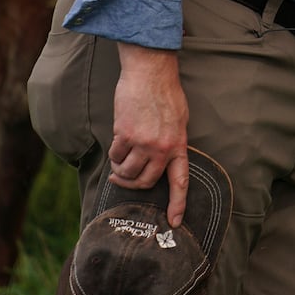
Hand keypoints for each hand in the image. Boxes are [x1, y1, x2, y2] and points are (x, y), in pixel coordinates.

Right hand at [109, 43, 190, 226]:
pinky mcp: (126, 135)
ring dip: (119, 169)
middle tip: (121, 178)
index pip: (180, 181)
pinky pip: (116, 155)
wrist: (150, 73)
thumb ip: (173, 140)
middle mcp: (162, 148)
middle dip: (131, 184)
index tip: (174, 222)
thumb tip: (164, 158)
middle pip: (145, 181)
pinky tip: (117, 141)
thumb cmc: (165, 93)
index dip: (178, 204)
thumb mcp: (180, 119)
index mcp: (179, 145)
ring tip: (118, 159)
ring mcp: (144, 143)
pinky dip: (114, 152)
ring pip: (127, 171)